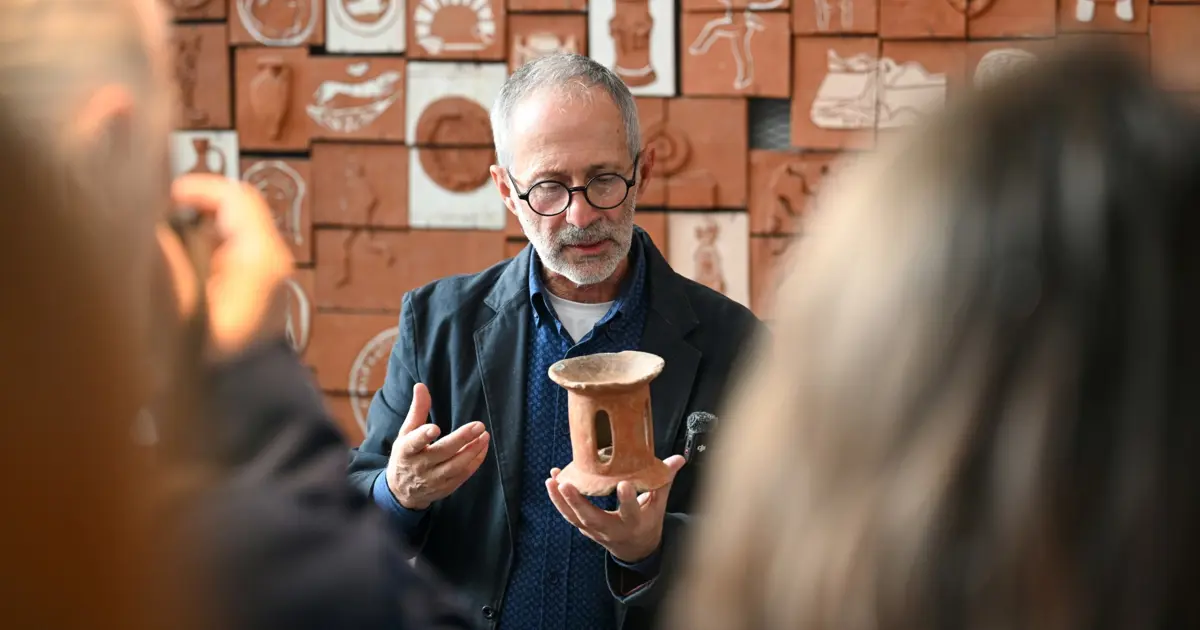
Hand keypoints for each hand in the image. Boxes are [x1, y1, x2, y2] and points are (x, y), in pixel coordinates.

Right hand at [164, 174, 292, 355]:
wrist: (249, 391)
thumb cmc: (222, 358)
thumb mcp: (188, 310)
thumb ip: (171, 264)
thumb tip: (155, 230)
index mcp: (261, 256)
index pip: (234, 196)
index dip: (197, 188)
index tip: (163, 196)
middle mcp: (271, 256)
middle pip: (233, 206)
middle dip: (195, 206)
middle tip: (159, 216)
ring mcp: (268, 268)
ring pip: (230, 224)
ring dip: (198, 225)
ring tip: (166, 239)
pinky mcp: (259, 280)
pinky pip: (230, 245)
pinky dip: (205, 243)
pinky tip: (182, 262)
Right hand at [386, 383, 489, 509]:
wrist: (401, 491)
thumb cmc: (406, 455)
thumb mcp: (406, 433)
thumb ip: (417, 410)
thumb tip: (421, 386)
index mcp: (406, 451)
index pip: (414, 443)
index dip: (423, 436)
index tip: (435, 428)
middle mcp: (420, 466)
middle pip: (442, 453)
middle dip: (461, 439)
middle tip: (479, 425)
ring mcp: (433, 480)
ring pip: (455, 466)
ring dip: (472, 451)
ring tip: (484, 435)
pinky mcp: (445, 488)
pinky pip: (463, 475)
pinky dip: (475, 461)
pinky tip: (482, 447)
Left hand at [546, 455, 685, 562]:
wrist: (635, 549)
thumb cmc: (648, 521)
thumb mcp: (659, 504)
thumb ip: (664, 480)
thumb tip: (678, 459)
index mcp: (634, 523)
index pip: (631, 512)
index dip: (627, 500)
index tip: (623, 484)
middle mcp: (612, 529)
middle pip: (592, 518)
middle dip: (578, 502)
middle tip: (566, 484)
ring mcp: (595, 531)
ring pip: (574, 518)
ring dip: (560, 500)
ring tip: (552, 479)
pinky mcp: (584, 527)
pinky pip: (569, 515)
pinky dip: (558, 500)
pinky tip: (552, 480)